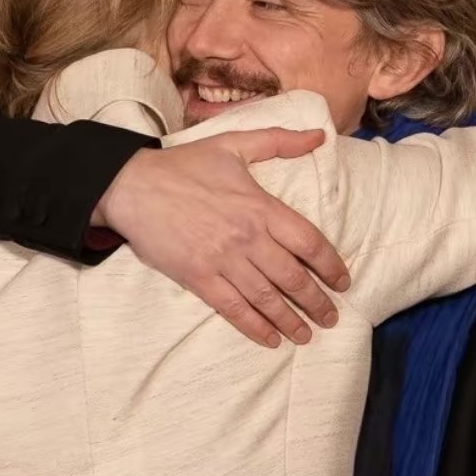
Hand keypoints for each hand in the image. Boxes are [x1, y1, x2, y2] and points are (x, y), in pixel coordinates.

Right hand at [94, 127, 348, 346]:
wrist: (132, 185)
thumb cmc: (184, 164)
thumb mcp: (233, 144)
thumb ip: (278, 141)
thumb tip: (319, 135)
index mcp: (259, 205)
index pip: (308, 241)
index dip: (331, 265)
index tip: (343, 281)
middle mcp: (246, 236)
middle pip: (292, 276)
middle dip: (316, 301)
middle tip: (331, 318)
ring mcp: (222, 260)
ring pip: (266, 298)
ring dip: (290, 320)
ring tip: (307, 335)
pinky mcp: (198, 277)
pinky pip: (232, 308)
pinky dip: (254, 327)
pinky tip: (270, 340)